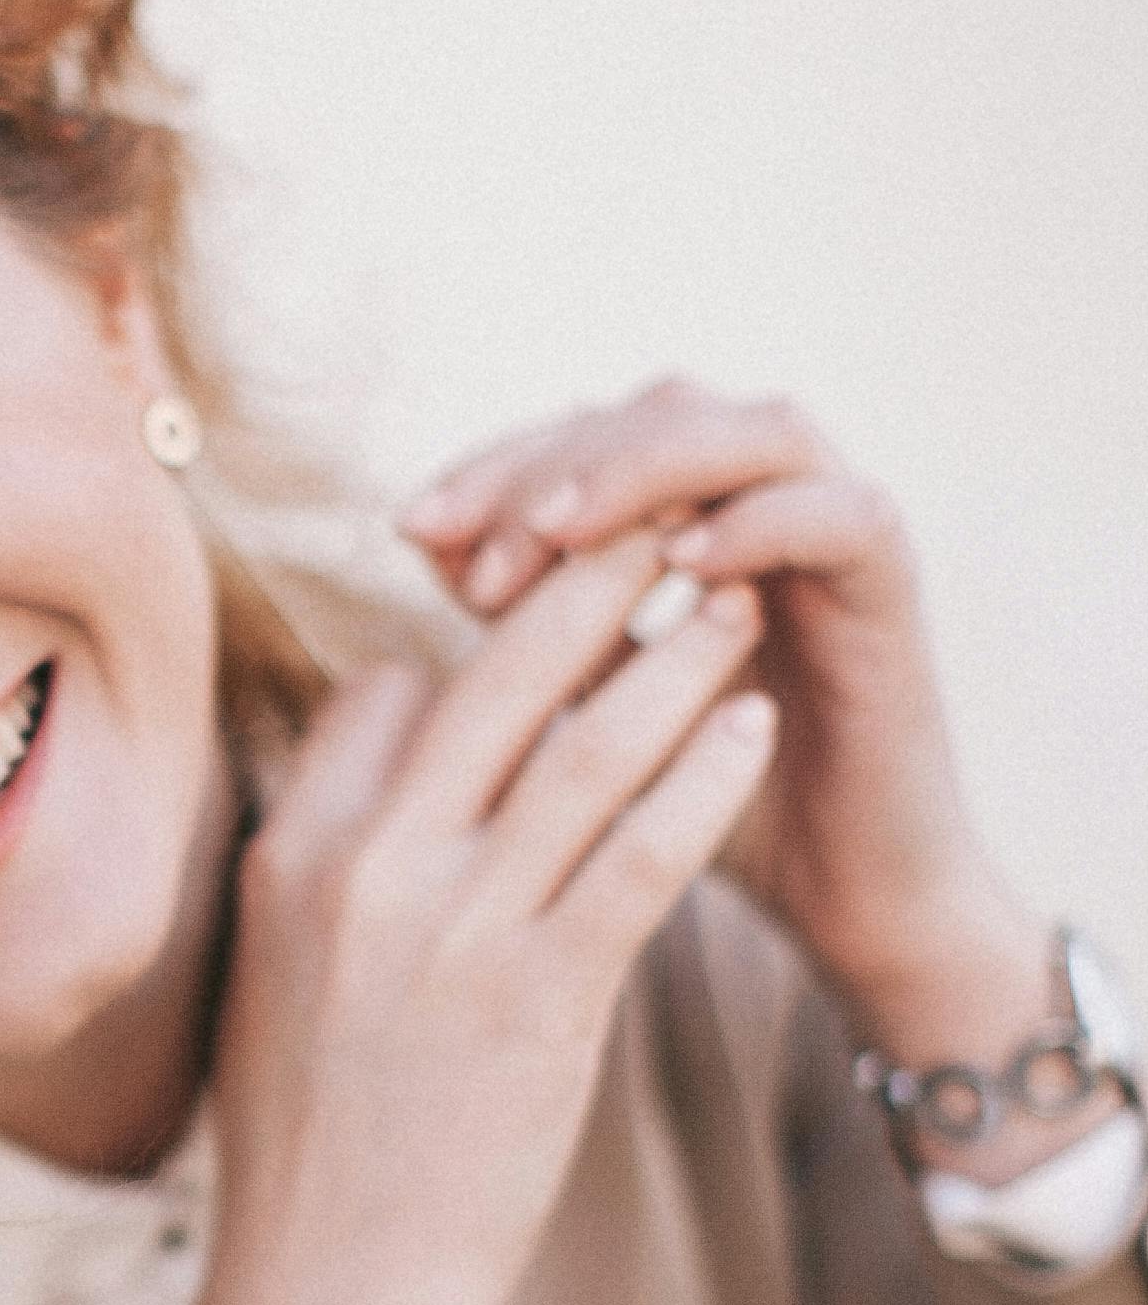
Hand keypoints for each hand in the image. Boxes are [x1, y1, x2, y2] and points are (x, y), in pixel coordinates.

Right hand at [143, 537, 775, 1304]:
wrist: (328, 1294)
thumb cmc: (312, 1152)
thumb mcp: (281, 982)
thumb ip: (333, 868)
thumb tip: (392, 772)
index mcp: (291, 857)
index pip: (393, 690)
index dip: (475, 654)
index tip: (546, 638)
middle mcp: (364, 873)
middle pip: (491, 678)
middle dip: (589, 589)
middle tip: (664, 528)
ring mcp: (451, 933)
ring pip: (580, 750)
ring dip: (671, 661)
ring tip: (733, 602)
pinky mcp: (537, 1000)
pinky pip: (639, 853)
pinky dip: (702, 776)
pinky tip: (751, 726)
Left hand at [398, 380, 1064, 1120]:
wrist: (843, 896)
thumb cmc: (699, 812)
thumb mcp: (583, 712)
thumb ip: (523, 623)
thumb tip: (424, 540)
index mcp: (691, 517)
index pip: (585, 437)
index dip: (497, 464)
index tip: (411, 527)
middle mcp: (768, 502)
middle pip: (658, 409)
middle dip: (557, 465)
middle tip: (478, 550)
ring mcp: (838, 532)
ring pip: (754, 428)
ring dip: (649, 468)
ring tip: (560, 532)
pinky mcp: (894, 587)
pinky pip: (841, 511)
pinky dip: (761, 521)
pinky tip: (681, 566)